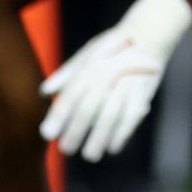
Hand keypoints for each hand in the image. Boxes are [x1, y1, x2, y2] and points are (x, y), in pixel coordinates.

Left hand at [41, 0, 191, 161]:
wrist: (147, 36)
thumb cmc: (111, 47)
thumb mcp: (86, 54)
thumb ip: (65, 75)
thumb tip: (44, 92)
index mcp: (88, 68)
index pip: (70, 96)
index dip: (57, 117)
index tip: (47, 135)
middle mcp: (105, 77)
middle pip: (87, 110)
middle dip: (75, 133)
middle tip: (66, 149)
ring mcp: (125, 86)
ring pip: (109, 118)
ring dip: (98, 140)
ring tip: (89, 155)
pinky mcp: (142, 94)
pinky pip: (131, 118)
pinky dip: (121, 135)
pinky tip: (112, 148)